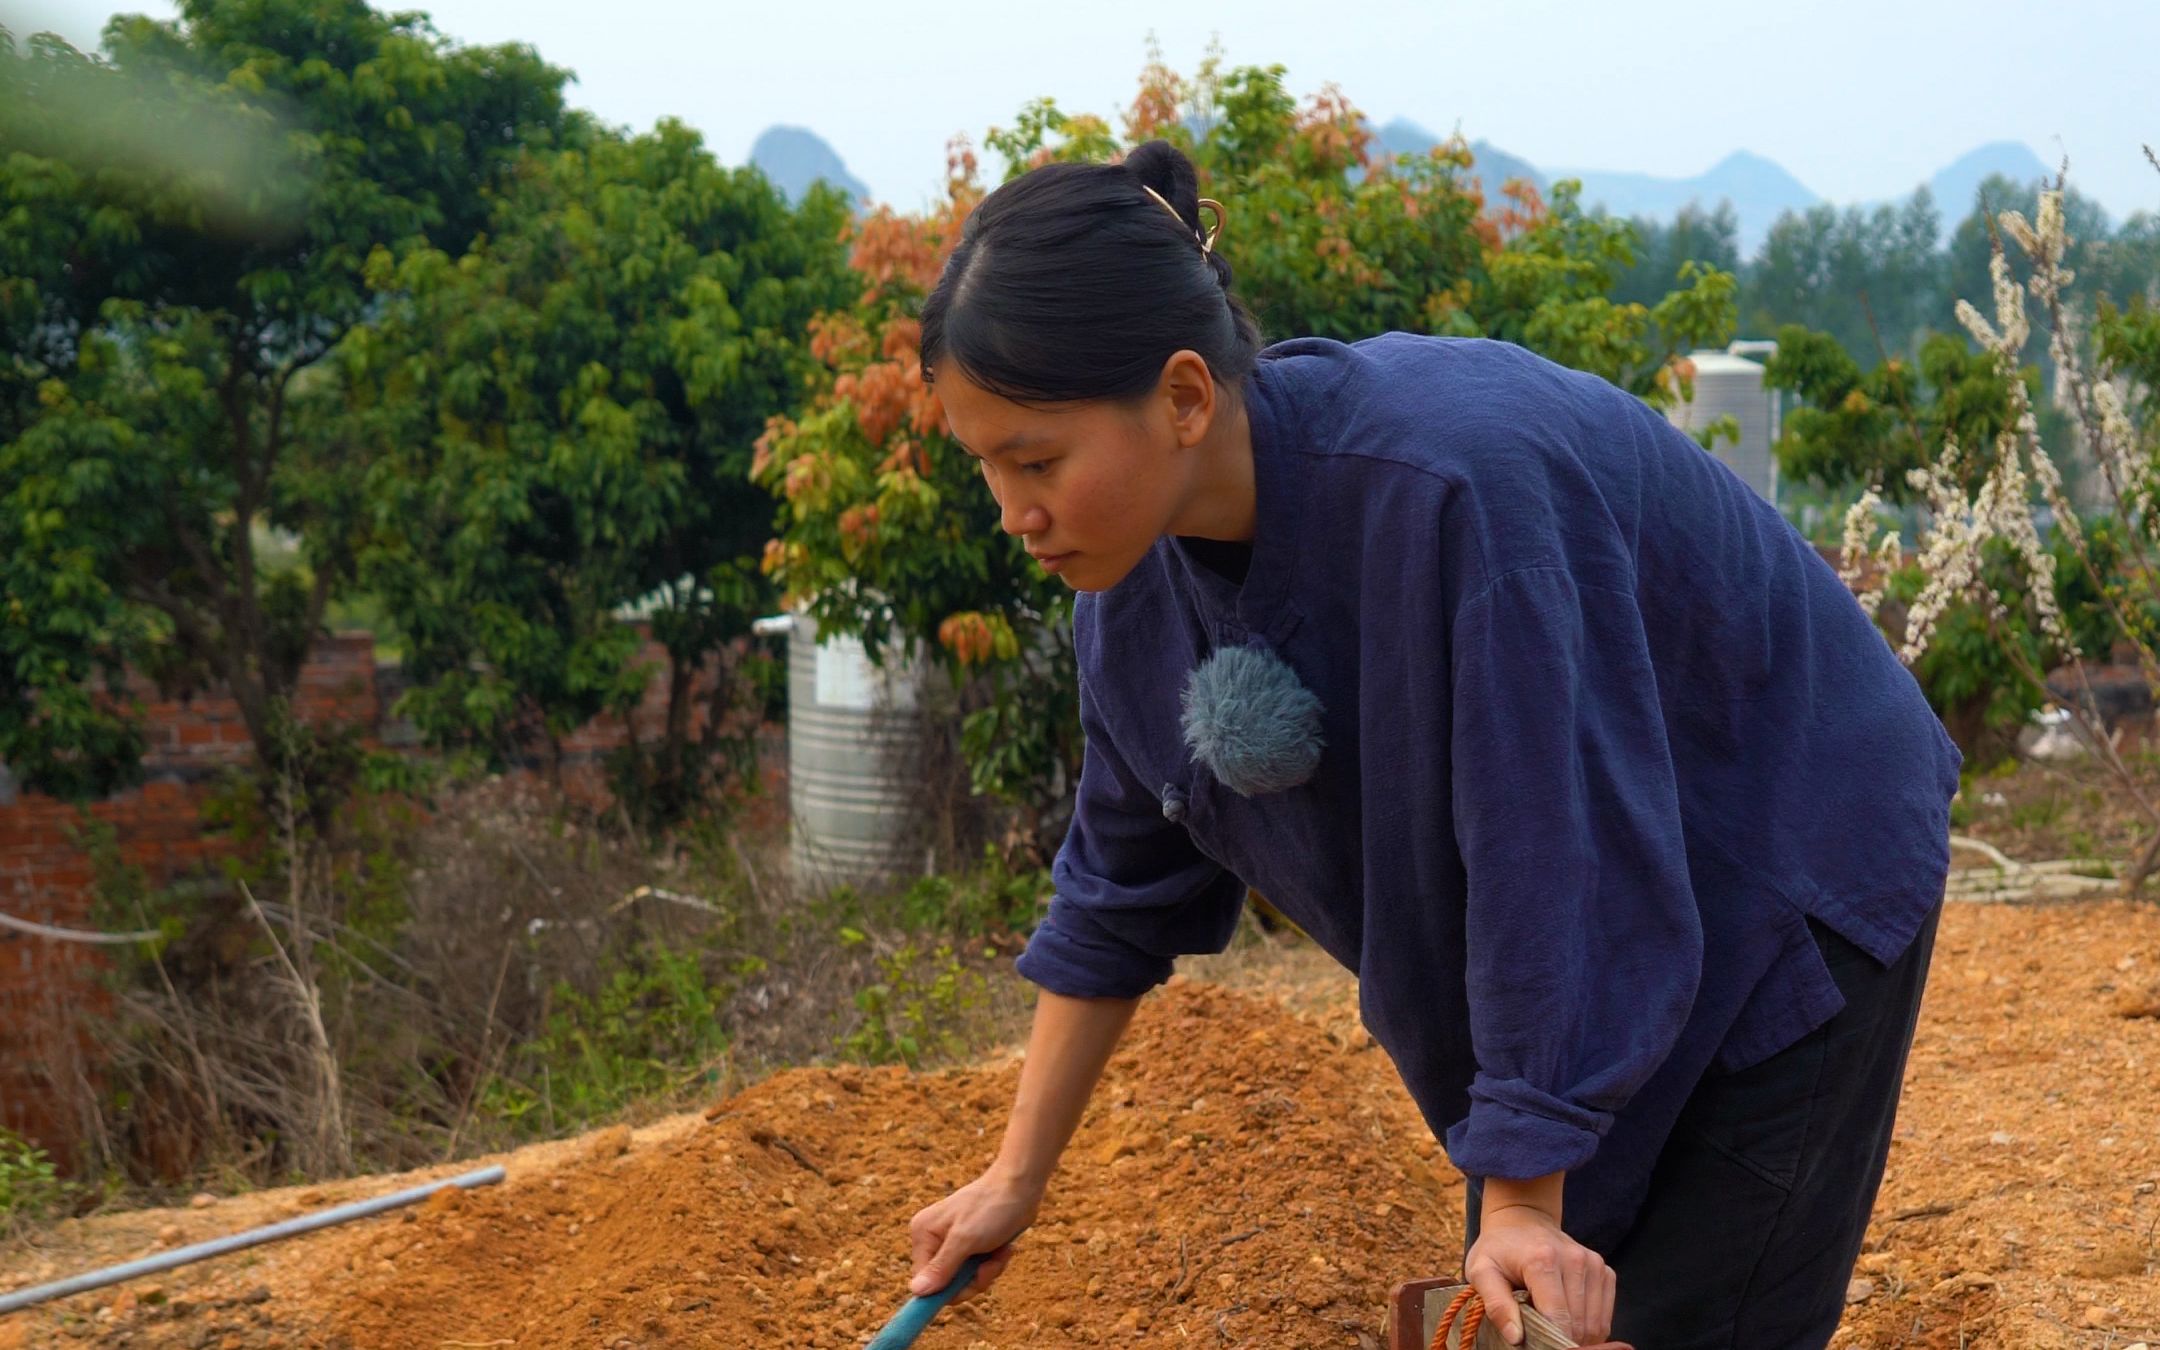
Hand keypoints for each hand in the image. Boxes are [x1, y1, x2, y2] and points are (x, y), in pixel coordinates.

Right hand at [907, 1166, 1042, 1303]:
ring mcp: (953, 1243)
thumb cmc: (992, 1208)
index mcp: (923, 1234)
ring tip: (1001, 1252)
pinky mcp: (972, 1246)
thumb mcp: (965, 1240)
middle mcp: (934, 1239)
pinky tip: (1005, 1248)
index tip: (968, 1288)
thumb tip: (915, 1291)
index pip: (923, 1281)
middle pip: (946, 1284)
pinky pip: (978, 1271)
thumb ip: (941, 1267)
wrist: (1021, 1186)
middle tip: (989, 1266)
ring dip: (988, 1271)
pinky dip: (994, 1264)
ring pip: (965, 1280)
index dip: (945, 1290)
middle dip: (973, 1279)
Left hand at [1463, 1204, 1614, 1344]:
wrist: (1522, 1219)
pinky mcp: (1604, 1271)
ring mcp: (1593, 1264)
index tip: (1534, 1345)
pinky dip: (1589, 1327)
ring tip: (1552, 1327)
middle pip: (1579, 1325)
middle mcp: (1575, 1260)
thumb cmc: (1498, 1249)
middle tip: (1540, 1339)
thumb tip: (1516, 1337)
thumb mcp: (1481, 1271)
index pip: (1558, 1318)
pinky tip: (1568, 1319)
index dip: (1548, 1341)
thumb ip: (1496, 1304)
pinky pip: (1605, 1316)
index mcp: (1543, 1260)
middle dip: (1561, 1340)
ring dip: (1577, 1336)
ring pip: (1596, 1325)